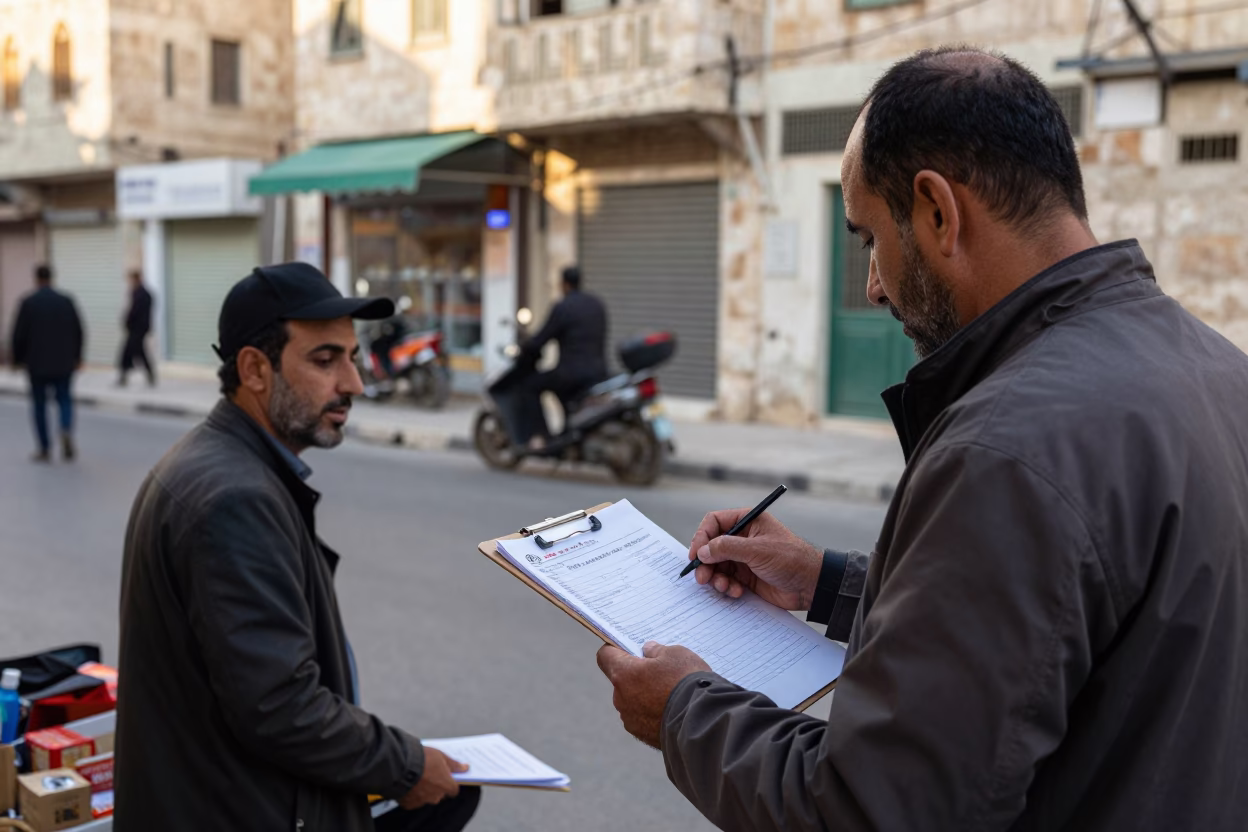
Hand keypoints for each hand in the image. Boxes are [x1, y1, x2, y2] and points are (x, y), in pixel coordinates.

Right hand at [398, 746, 467, 808]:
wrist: (400, 765)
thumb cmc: (422, 759)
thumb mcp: (441, 756)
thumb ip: (454, 765)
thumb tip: (465, 768)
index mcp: (446, 786)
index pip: (454, 790)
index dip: (450, 783)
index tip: (446, 777)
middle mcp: (435, 797)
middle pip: (440, 794)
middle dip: (436, 786)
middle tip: (429, 774)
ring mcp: (422, 801)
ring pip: (426, 798)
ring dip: (424, 791)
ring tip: (416, 778)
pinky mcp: (409, 804)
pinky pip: (413, 800)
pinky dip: (412, 794)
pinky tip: (408, 784)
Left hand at [596, 641, 710, 748]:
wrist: (702, 721)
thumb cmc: (686, 681)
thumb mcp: (675, 654)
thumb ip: (657, 650)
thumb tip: (648, 651)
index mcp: (623, 673)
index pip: (605, 656)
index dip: (616, 650)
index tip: (629, 649)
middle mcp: (620, 697)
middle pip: (621, 679)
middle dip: (637, 675)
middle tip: (661, 672)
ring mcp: (630, 719)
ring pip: (632, 700)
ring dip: (645, 696)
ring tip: (671, 694)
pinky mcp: (642, 735)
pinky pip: (643, 718)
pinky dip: (653, 713)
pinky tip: (673, 711)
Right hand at [689, 509, 822, 610]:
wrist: (811, 585)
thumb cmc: (791, 559)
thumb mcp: (757, 550)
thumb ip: (727, 548)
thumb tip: (702, 551)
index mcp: (747, 522)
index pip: (714, 522)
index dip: (702, 537)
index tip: (696, 554)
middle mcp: (743, 538)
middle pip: (711, 546)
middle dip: (705, 563)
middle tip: (702, 577)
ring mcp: (744, 558)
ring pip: (716, 566)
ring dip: (715, 578)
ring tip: (723, 586)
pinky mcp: (746, 577)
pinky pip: (726, 580)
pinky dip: (727, 587)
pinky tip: (737, 592)